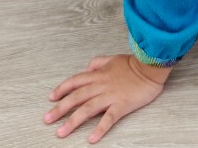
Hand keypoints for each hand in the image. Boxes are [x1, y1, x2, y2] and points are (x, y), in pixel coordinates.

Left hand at [45, 54, 169, 142]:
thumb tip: (87, 67)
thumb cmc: (133, 63)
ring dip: (72, 121)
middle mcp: (101, 85)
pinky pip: (109, 118)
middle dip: (60, 108)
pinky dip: (100, 128)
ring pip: (87, 109)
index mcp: (98, 74)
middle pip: (76, 97)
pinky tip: (91, 139)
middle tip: (47, 120)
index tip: (51, 98)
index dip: (62, 89)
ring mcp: (111, 95)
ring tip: (61, 133)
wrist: (151, 66)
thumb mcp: (112, 58)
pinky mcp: (122, 105)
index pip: (75, 81)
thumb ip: (98, 62)